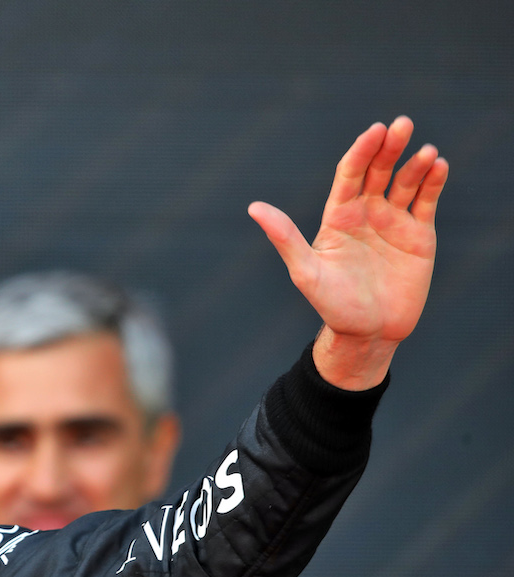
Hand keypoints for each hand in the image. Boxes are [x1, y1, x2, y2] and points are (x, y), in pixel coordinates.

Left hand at [249, 116, 448, 389]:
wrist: (368, 334)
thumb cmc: (332, 306)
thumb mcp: (306, 272)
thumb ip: (284, 237)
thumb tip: (254, 207)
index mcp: (338, 217)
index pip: (350, 174)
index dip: (361, 151)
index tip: (374, 131)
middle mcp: (366, 214)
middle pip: (379, 171)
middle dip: (389, 147)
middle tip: (401, 124)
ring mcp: (393, 222)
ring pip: (406, 183)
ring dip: (416, 164)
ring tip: (427, 152)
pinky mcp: (419, 235)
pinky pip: (427, 202)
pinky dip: (434, 183)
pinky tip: (439, 166)